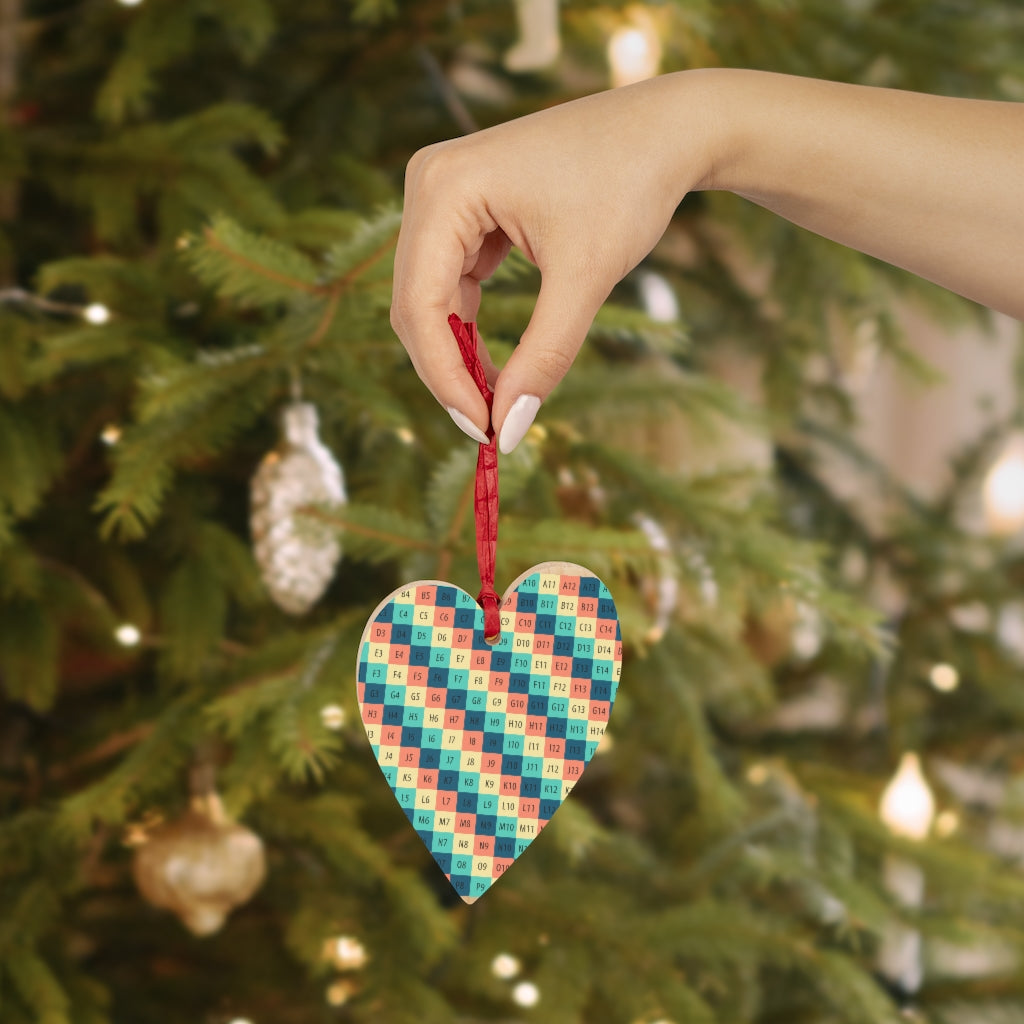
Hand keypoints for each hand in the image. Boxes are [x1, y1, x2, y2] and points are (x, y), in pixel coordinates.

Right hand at [390, 73, 719, 451]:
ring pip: (429, 299)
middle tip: (490, 427)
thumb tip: (508, 430)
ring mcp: (442, 193)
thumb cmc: (629, 186)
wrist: (665, 130)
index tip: (484, 431)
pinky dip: (470, 327)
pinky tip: (497, 364)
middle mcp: (428, 183)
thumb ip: (543, 357)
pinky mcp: (463, 207)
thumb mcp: (585, 278)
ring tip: (498, 401)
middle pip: (415, 305)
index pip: (420, 305)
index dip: (445, 378)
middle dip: (449, 371)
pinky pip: (451, 282)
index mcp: (444, 187)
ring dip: (459, 354)